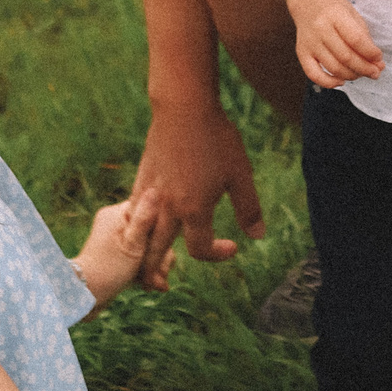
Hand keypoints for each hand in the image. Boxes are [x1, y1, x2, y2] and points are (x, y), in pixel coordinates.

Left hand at [75, 190, 166, 306]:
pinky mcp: (117, 253)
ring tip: (154, 284)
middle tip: (159, 276)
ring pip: (148, 246)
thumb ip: (145, 219)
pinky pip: (139, 256)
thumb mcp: (132, 244)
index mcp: (117, 213)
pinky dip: (145, 270)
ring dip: (154, 266)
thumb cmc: (108, 270)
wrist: (85, 297)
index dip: (162, 231)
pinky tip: (150, 285)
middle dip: (158, 255)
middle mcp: (116, 222)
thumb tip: (155, 189)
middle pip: (152, 231)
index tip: (163, 250)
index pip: (151, 210)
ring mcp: (116, 238)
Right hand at [130, 103, 263, 288]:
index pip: (200, 250)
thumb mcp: (241, 175)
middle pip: (155, 252)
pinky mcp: (142, 177)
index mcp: (194, 211)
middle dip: (156, 273)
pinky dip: (136, 225)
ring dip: (141, 253)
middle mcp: (168, 208)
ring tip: (147, 263)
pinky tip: (143, 225)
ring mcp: (151, 193)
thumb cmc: (216, 139)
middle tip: (162, 283)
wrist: (183, 107)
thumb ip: (248, 209)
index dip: (218, 254)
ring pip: (139, 234)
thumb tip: (257, 236)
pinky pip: (134, 211)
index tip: (233, 246)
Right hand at [296, 0, 384, 87]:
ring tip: (362, 74)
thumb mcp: (353, 15)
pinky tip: (341, 81)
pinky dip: (329, 83)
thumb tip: (377, 63)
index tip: (379, 58)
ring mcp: (310, 43)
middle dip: (365, 68)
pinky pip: (314, 75)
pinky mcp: (302, 53)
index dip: (370, 53)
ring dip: (352, 75)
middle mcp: (320, 29)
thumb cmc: (335, 10)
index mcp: (335, 15)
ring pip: (333, 68)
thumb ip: (365, 38)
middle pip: (346, 57)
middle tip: (375, 72)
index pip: (356, 39)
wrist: (308, 3)